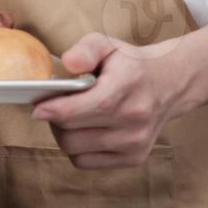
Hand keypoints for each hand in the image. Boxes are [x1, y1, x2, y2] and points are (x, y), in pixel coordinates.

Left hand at [31, 32, 187, 169]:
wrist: (170, 84)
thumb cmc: (130, 64)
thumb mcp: (107, 45)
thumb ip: (85, 50)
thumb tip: (68, 63)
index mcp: (126, 87)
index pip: (83, 108)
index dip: (55, 110)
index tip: (37, 107)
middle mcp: (134, 119)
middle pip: (72, 132)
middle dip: (54, 119)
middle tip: (54, 105)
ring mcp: (135, 143)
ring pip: (75, 150)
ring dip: (64, 134)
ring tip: (69, 117)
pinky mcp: (134, 158)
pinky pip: (86, 162)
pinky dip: (77, 149)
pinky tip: (84, 130)